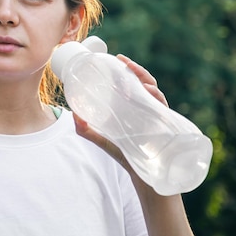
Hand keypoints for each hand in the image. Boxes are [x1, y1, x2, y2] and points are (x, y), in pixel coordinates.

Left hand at [72, 54, 168, 171]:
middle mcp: (147, 108)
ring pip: (154, 90)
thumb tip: (72, 115)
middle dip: (136, 69)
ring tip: (131, 71)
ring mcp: (156, 115)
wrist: (143, 177)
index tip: (116, 58)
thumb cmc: (125, 156)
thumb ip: (86, 129)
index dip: (128, 69)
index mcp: (134, 107)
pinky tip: (148, 91)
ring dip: (145, 78)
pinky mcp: (163, 125)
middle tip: (122, 61)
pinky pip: (163, 106)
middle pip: (145, 82)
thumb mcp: (102, 140)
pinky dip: (156, 96)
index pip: (134, 82)